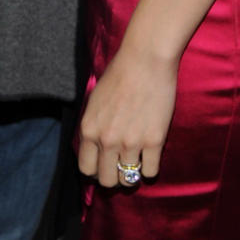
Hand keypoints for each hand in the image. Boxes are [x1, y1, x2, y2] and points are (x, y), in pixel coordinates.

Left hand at [76, 45, 177, 187]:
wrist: (146, 59)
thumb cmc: (120, 74)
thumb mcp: (95, 101)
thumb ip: (93, 126)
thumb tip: (95, 150)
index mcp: (89, 129)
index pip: (86, 169)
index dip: (96, 170)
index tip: (104, 165)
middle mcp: (107, 139)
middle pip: (107, 180)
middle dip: (114, 176)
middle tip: (122, 166)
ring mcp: (131, 142)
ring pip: (129, 180)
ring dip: (133, 172)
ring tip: (138, 159)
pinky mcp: (154, 141)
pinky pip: (150, 172)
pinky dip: (150, 167)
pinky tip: (150, 155)